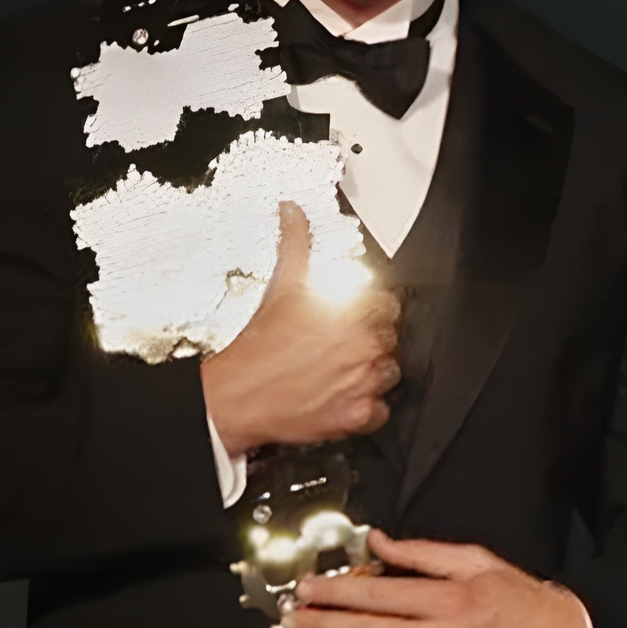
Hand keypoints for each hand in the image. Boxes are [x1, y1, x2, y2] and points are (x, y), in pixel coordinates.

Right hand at [201, 201, 398, 453]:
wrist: (236, 397)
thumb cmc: (257, 347)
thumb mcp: (282, 286)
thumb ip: (295, 244)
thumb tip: (292, 212)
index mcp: (355, 312)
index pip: (389, 305)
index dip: (371, 310)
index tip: (357, 317)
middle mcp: (366, 347)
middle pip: (390, 339)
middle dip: (370, 340)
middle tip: (342, 346)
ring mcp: (364, 382)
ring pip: (390, 373)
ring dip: (372, 372)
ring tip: (341, 371)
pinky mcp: (357, 415)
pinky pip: (381, 411)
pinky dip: (367, 407)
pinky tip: (344, 397)